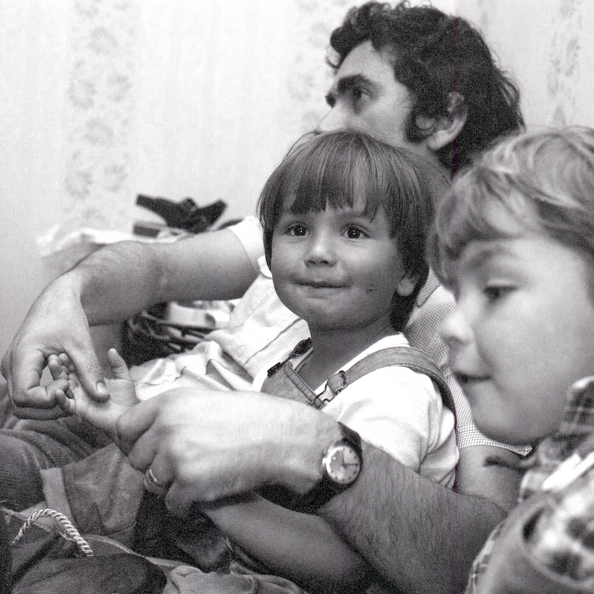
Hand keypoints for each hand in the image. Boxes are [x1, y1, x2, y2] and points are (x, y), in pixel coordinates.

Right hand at [1, 277, 108, 418]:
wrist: (58, 300)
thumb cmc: (67, 316)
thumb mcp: (81, 344)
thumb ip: (90, 371)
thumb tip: (102, 397)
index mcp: (21, 357)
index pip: (24, 396)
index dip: (48, 400)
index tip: (70, 385)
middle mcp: (10, 366)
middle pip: (20, 405)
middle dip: (49, 409)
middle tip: (74, 398)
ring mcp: (13, 369)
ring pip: (23, 403)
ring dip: (48, 406)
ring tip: (72, 393)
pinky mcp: (20, 370)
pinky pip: (28, 393)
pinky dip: (46, 398)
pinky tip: (67, 387)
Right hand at [47, 348, 137, 442]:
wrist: (130, 417)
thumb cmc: (127, 400)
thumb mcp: (123, 378)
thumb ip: (117, 364)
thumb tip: (111, 350)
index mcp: (90, 381)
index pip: (77, 367)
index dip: (71, 358)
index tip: (64, 346)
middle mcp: (82, 390)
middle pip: (66, 375)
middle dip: (59, 364)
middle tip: (54, 354)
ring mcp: (79, 399)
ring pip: (63, 387)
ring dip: (57, 376)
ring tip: (53, 364)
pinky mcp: (79, 410)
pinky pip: (66, 404)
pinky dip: (60, 397)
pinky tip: (57, 389)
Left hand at [116, 389, 336, 517]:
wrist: (278, 436)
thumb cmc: (247, 416)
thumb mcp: (202, 399)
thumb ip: (169, 414)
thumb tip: (144, 434)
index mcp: (168, 403)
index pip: (125, 427)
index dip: (132, 441)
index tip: (145, 449)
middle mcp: (166, 428)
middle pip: (135, 458)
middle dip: (154, 465)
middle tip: (179, 465)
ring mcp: (176, 457)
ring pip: (151, 483)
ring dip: (169, 485)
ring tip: (194, 478)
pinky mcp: (189, 485)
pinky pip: (171, 504)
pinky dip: (185, 504)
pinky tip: (203, 493)